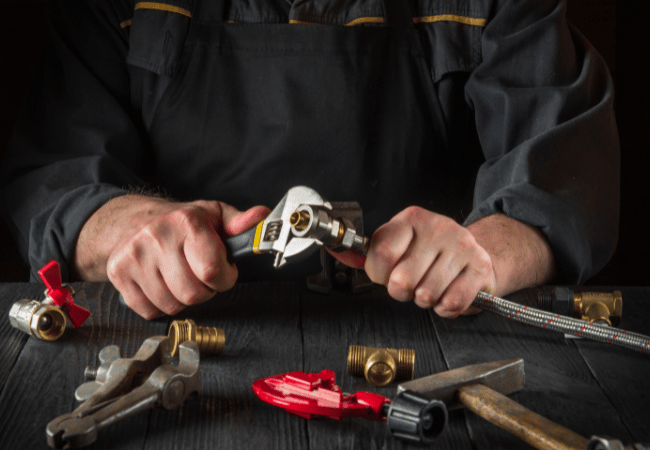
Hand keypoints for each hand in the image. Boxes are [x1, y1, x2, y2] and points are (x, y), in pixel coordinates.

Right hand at [74, 195, 268, 318]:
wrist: (132, 220)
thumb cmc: (179, 222)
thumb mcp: (213, 215)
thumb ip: (239, 223)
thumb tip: (262, 217)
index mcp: (186, 222)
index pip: (212, 270)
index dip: (225, 278)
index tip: (224, 272)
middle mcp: (156, 237)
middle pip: (193, 294)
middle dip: (205, 290)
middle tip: (202, 276)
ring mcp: (134, 256)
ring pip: (172, 305)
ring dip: (183, 299)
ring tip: (182, 278)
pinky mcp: (118, 273)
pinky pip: (150, 311)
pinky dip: (161, 305)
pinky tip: (163, 285)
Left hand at [334, 207, 494, 317]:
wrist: (474, 253)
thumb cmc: (430, 253)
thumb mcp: (399, 244)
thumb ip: (372, 254)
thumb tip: (339, 252)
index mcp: (411, 220)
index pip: (381, 253)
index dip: (379, 274)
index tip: (386, 275)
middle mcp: (437, 227)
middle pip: (402, 280)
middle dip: (403, 291)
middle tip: (412, 284)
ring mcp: (461, 245)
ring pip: (426, 294)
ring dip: (425, 300)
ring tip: (430, 287)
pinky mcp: (480, 267)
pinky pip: (451, 302)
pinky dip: (445, 308)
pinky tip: (447, 294)